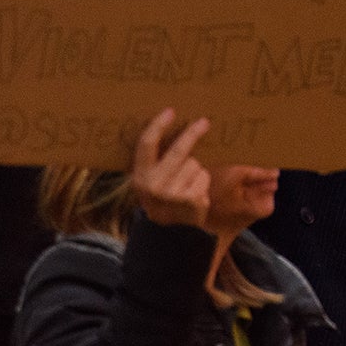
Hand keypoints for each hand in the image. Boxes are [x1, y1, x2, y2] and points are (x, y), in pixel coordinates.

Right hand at [130, 108, 211, 227]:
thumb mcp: (150, 183)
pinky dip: (202, 181)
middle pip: (179, 150)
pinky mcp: (190, 198)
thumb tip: (173, 128)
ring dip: (195, 169)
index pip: (146, 145)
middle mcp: (154, 184)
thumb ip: (155, 162)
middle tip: (204, 122)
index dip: (158, 126)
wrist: (170, 234)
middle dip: (193, 133)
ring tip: (186, 184)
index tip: (170, 111)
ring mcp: (173, 192)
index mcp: (140, 176)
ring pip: (194, 163)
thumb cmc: (162, 199)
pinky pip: (203, 176)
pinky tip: (194, 194)